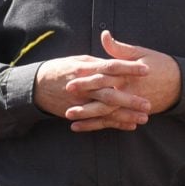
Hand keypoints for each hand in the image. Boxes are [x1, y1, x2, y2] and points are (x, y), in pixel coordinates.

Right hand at [33, 51, 152, 131]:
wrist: (36, 86)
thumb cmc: (59, 69)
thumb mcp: (77, 59)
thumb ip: (97, 61)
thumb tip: (115, 61)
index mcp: (86, 68)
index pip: (111, 66)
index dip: (129, 67)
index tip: (147, 69)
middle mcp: (84, 86)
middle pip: (110, 92)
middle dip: (130, 99)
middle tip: (148, 103)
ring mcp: (80, 101)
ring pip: (105, 109)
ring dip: (125, 115)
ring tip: (143, 118)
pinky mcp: (77, 113)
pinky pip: (97, 120)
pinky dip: (113, 124)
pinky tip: (129, 126)